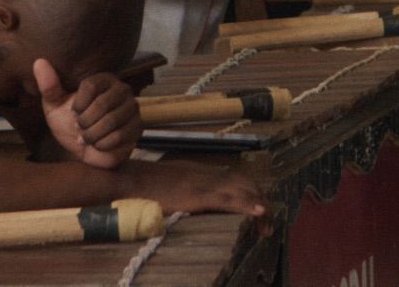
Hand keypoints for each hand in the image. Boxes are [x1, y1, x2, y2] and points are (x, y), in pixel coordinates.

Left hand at [34, 59, 140, 168]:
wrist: (83, 150)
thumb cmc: (68, 123)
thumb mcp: (54, 106)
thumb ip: (49, 85)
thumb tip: (39, 62)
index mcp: (103, 79)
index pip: (91, 85)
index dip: (78, 103)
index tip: (73, 111)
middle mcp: (122, 90)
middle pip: (102, 104)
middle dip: (85, 122)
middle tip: (79, 127)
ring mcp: (132, 108)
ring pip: (111, 121)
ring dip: (92, 135)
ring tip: (86, 137)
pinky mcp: (138, 127)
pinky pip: (119, 136)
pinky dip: (102, 144)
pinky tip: (98, 144)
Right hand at [119, 159, 266, 216]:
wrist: (130, 180)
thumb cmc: (145, 187)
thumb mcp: (172, 185)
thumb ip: (186, 190)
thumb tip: (191, 202)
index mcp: (204, 173)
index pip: (238, 179)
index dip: (252, 194)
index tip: (260, 211)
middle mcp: (209, 175)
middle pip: (246, 184)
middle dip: (261, 203)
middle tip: (267, 225)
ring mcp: (205, 184)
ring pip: (243, 190)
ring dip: (259, 207)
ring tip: (267, 226)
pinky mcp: (199, 195)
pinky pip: (229, 199)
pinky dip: (247, 204)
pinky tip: (259, 212)